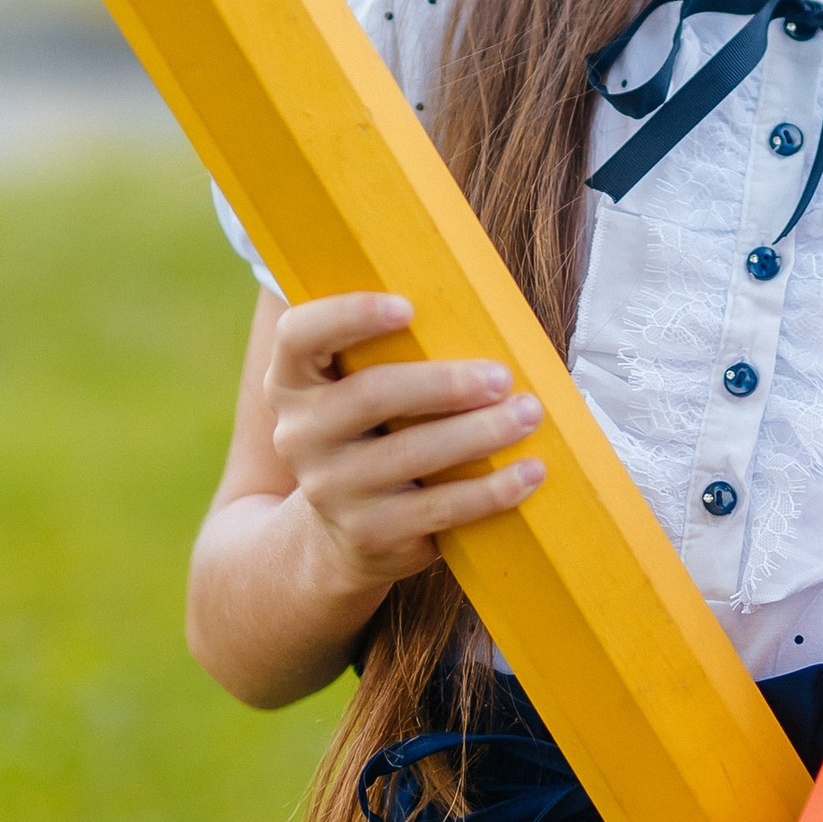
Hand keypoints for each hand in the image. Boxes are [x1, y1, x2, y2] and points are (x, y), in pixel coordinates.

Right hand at [265, 291, 545, 599]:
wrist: (341, 536)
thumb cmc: (373, 434)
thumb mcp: (357, 390)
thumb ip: (387, 348)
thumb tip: (473, 285)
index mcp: (292, 382)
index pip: (299, 334)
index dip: (348, 315)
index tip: (408, 306)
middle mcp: (299, 434)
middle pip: (370, 395)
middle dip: (443, 383)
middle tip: (502, 375)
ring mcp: (329, 489)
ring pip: (409, 454)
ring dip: (478, 433)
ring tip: (528, 415)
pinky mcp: (368, 534)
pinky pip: (437, 509)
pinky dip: (490, 490)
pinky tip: (529, 472)